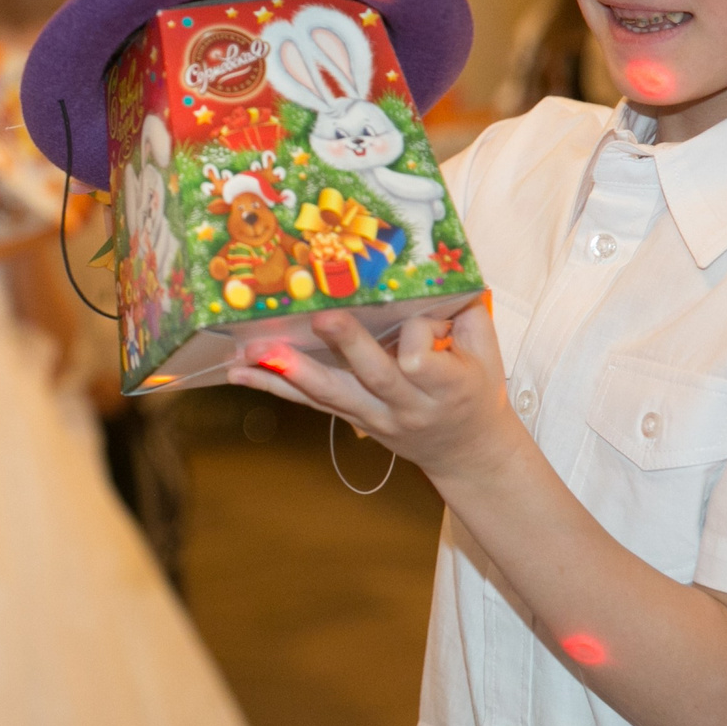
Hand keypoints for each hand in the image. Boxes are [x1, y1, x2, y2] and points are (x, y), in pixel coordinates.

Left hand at [227, 304, 522, 483]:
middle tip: (320, 317)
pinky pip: (308, 402)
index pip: (422, 358)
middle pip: (372, 376)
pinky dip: (272, 385)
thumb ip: (467, 315)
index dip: (420, 335)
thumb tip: (440, 274)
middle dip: (345, 345)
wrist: (466, 451)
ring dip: (286, 370)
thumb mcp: (487, 355)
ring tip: (251, 351)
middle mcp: (406, 406)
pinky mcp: (350, 419)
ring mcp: (373, 417)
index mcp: (445, 388)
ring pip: (328, 394)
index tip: (424, 323)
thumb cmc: (476, 392)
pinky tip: (240, 373)